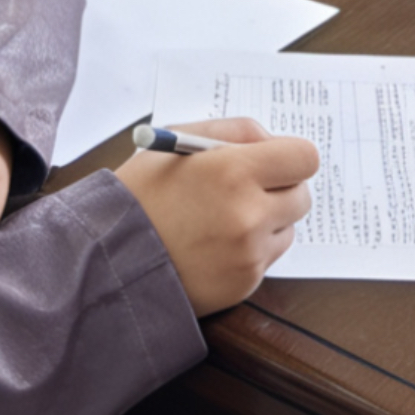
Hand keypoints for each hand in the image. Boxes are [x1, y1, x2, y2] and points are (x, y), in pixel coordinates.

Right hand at [112, 118, 319, 314]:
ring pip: (288, 228)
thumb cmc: (140, 194)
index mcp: (233, 170)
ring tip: (223, 220)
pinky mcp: (245, 282)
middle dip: (280, 190)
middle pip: (302, 195)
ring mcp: (249, 252)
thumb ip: (232, 131)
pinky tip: (215, 245)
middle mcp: (248, 213)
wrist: (110, 258)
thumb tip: (272, 142)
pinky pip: (268, 257)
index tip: (273, 162)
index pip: (303, 158)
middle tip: (248, 190)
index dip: (289, 157)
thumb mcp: (176, 142)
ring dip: (267, 222)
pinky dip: (250, 249)